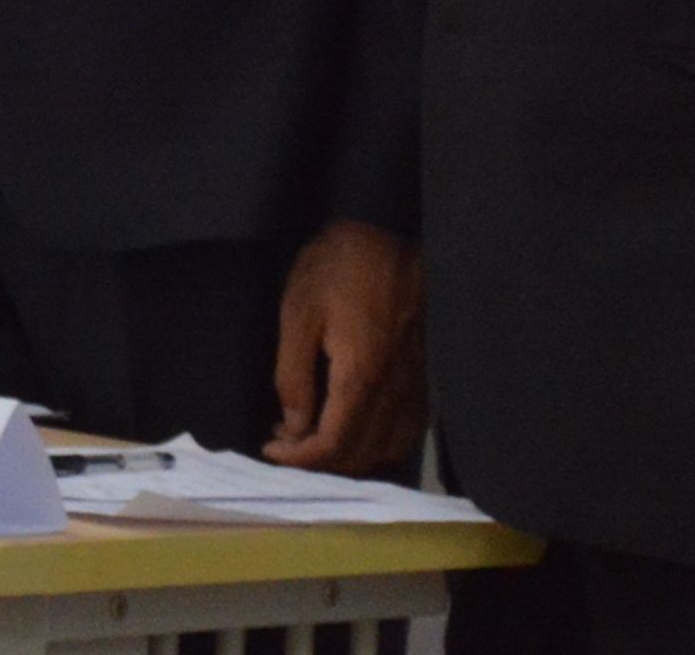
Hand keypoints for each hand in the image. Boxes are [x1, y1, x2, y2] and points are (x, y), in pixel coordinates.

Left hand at [263, 217, 424, 472]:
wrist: (387, 233)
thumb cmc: (336, 268)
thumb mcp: (298, 315)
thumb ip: (294, 376)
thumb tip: (293, 427)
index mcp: (362, 376)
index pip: (334, 444)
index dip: (300, 459)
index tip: (270, 449)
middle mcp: (396, 390)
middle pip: (362, 455)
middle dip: (319, 462)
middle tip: (283, 441)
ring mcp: (416, 385)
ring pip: (389, 449)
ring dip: (350, 457)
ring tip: (311, 436)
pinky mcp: (424, 376)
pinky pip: (407, 430)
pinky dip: (378, 443)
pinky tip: (352, 428)